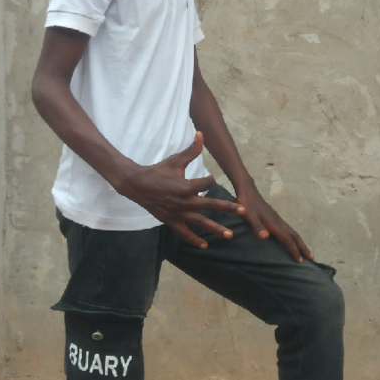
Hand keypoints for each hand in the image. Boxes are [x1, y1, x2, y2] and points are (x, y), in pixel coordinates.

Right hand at [120, 132, 245, 248]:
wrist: (137, 185)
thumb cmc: (158, 171)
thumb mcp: (175, 161)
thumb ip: (191, 150)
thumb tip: (201, 134)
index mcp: (186, 186)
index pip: (206, 184)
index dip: (210, 180)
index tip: (211, 178)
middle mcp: (184, 202)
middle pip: (210, 206)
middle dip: (227, 208)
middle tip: (242, 210)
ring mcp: (178, 214)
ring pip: (201, 223)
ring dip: (216, 229)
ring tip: (230, 235)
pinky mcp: (172, 222)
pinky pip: (185, 233)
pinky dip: (195, 240)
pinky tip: (205, 245)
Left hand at [236, 180, 313, 262]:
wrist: (248, 192)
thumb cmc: (247, 206)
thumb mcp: (249, 217)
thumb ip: (257, 227)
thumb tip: (266, 237)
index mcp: (274, 224)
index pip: (288, 239)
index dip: (294, 250)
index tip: (300, 261)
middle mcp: (279, 222)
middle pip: (295, 236)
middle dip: (303, 247)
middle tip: (312, 258)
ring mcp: (278, 220)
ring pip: (293, 232)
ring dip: (300, 242)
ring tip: (305, 251)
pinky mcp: (275, 218)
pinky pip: (289, 230)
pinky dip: (294, 237)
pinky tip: (291, 240)